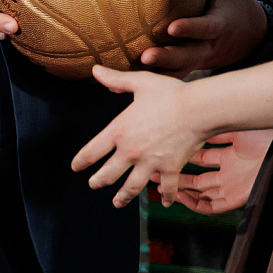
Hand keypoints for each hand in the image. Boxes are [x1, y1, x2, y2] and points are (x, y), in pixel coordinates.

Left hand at [71, 65, 210, 207]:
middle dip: (98, 181)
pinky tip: (165, 202)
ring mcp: (151, 163)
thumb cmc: (169, 93)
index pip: (93, 151)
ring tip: (116, 202)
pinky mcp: (170, 169)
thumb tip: (96, 70)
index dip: (81, 161)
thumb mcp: (140, 82)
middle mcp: (131, 151)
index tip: (75, 167)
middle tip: (93, 185)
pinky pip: (167, 188)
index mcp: (120, 131)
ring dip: (123, 197)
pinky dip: (166, 197)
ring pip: (132, 187)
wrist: (197, 109)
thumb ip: (116, 79)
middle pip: (108, 174)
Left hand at [139, 0, 267, 76]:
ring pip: (176, 72)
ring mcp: (199, 62)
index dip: (190, 29)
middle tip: (145, 57)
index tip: (172, 27)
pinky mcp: (190, 69)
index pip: (204, 28)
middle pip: (187, 56)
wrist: (254, 37)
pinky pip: (169, 79)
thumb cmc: (237, 3)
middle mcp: (208, 48)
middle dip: (167, 58)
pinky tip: (123, 87)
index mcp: (219, 25)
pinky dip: (150, 83)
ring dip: (154, 75)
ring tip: (127, 77)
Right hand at [164, 128, 272, 214]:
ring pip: (202, 194)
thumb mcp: (235, 126)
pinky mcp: (238, 198)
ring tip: (161, 187)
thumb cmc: (265, 131)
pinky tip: (181, 196)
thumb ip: (216, 129)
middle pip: (198, 179)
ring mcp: (234, 185)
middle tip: (154, 173)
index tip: (165, 155)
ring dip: (181, 192)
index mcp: (231, 155)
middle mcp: (231, 172)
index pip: (201, 160)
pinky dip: (196, 204)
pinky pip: (213, 206)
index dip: (183, 158)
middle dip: (176, 177)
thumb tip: (193, 123)